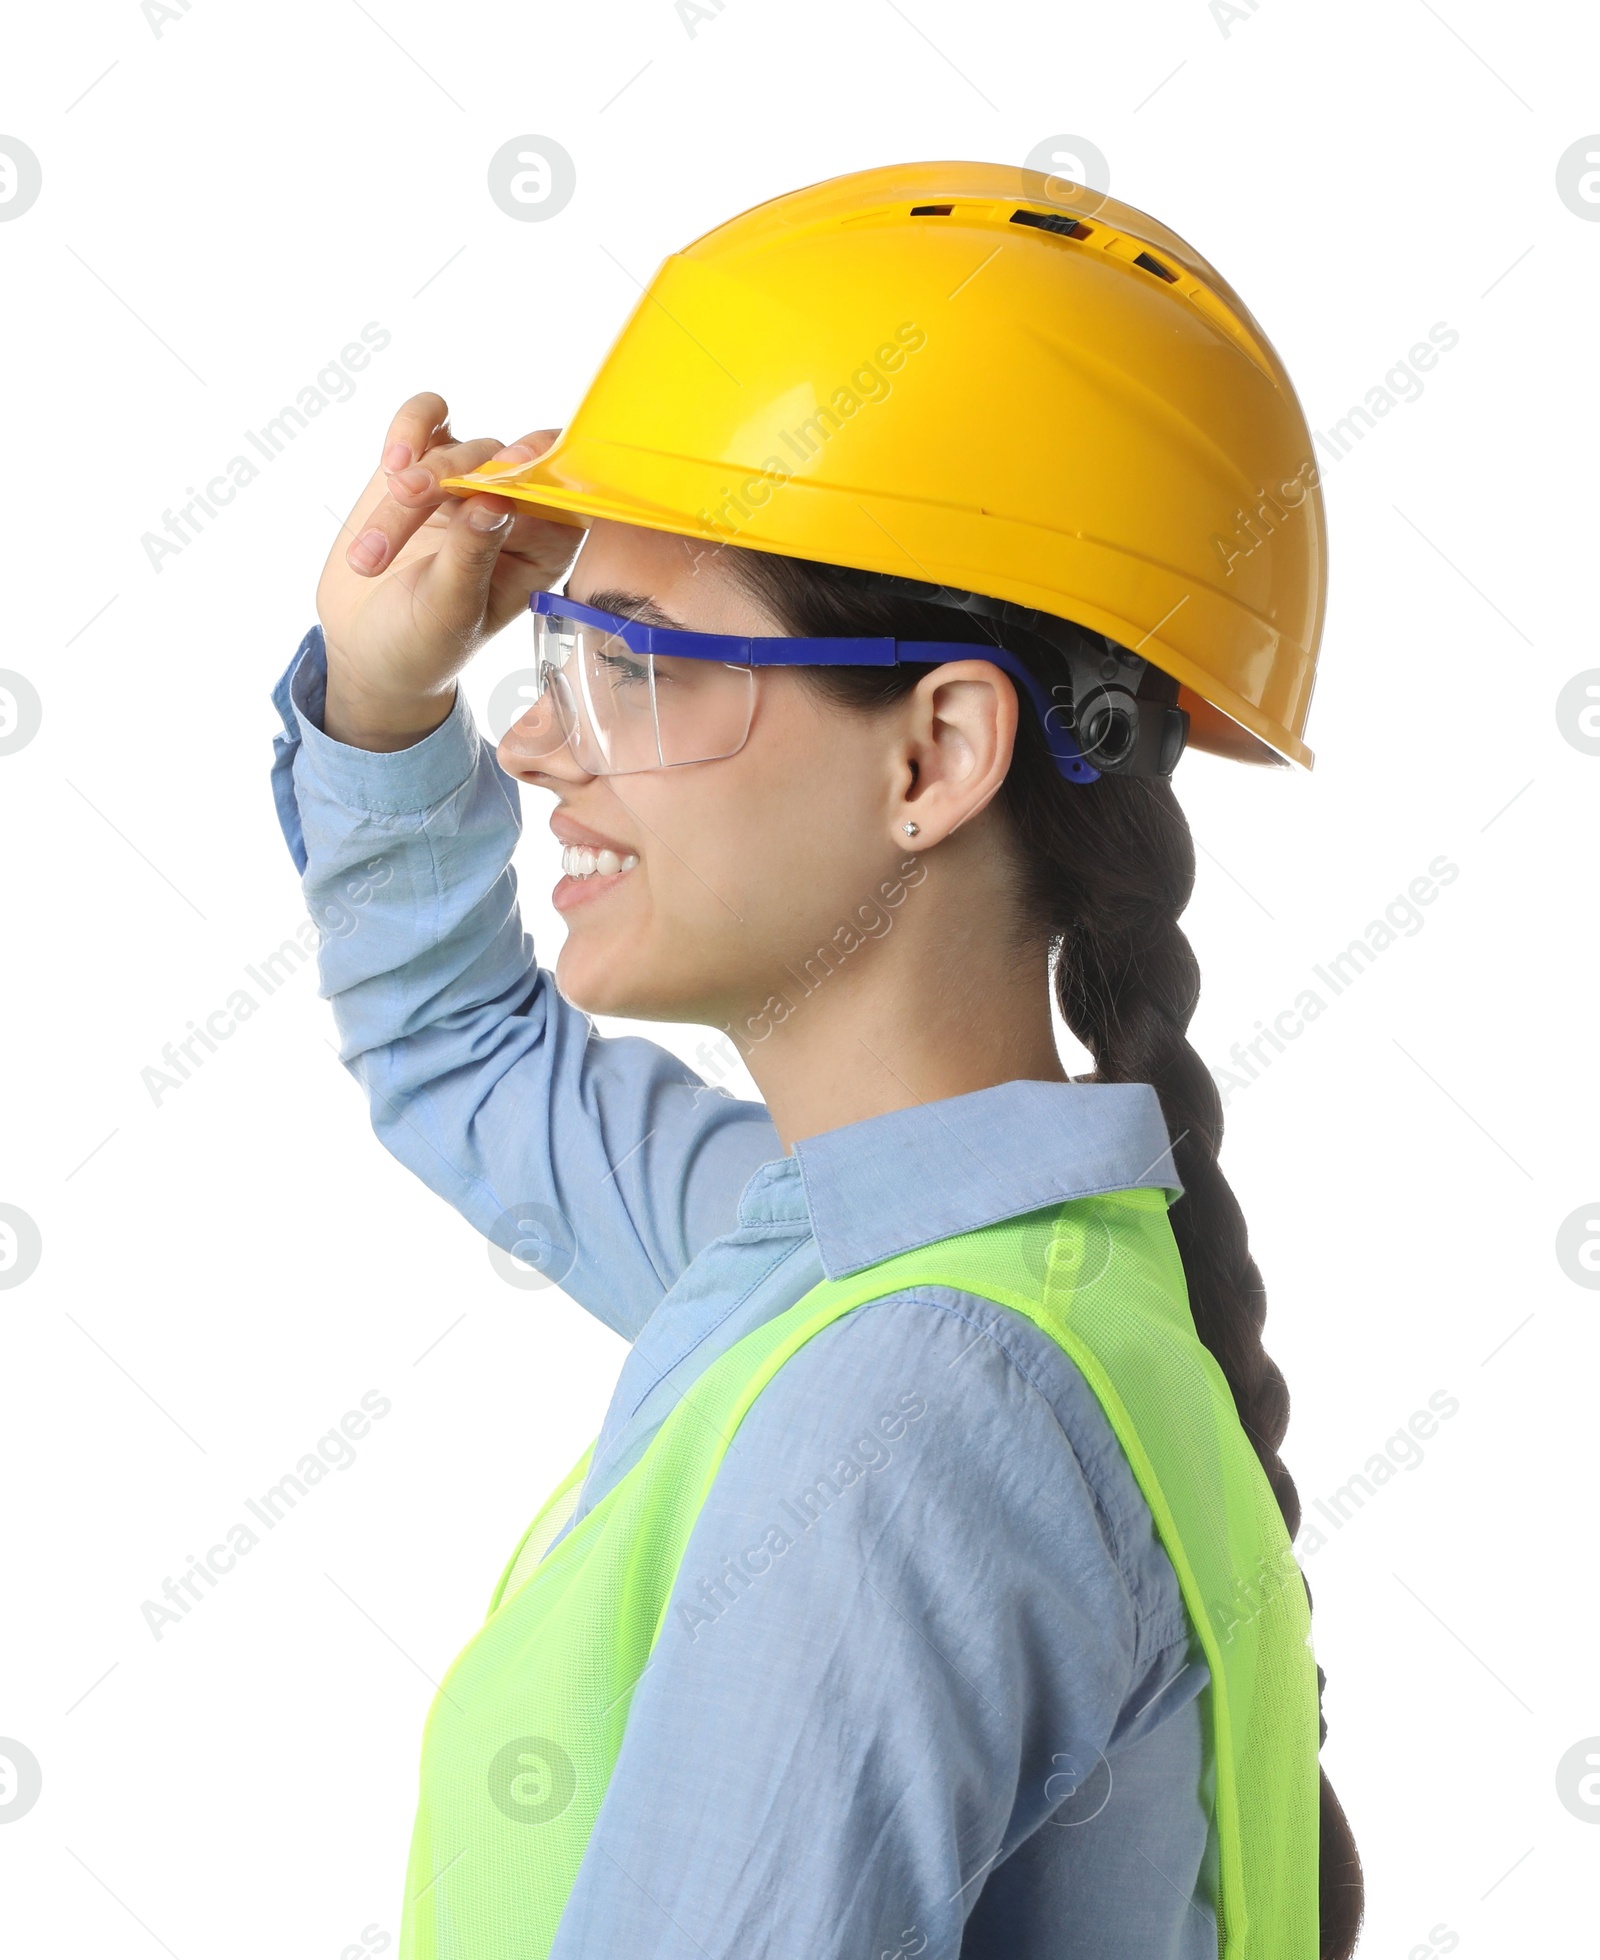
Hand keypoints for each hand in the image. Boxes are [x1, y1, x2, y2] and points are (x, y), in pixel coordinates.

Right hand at [315, 391, 582, 749]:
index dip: (545, 469)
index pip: (563, 490)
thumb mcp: (451, 610)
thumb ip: (472, 555)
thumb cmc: (426, 642)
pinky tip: (390, 462)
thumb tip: (495, 499)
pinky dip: (408, 429)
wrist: (369, 647)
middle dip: (453, 473)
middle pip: (502, 461)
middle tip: (408, 495)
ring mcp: (469, 482)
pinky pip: (427, 420)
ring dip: (414, 477)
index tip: (512, 467)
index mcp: (545, 548)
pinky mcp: (425, 464)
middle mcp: (515, 508)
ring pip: (456, 448)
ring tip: (380, 517)